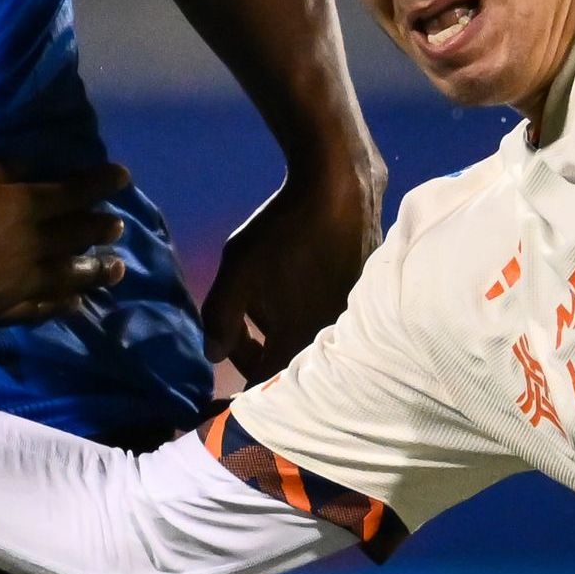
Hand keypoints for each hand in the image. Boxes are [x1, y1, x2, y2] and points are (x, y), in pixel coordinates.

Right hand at [0, 152, 130, 327]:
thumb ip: (0, 167)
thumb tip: (34, 167)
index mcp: (23, 205)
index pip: (74, 191)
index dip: (101, 182)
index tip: (122, 177)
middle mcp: (32, 246)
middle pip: (78, 235)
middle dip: (102, 227)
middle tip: (118, 225)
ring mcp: (21, 283)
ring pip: (71, 276)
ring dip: (97, 270)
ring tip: (118, 267)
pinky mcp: (4, 310)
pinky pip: (44, 309)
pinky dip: (65, 304)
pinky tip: (77, 303)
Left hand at [200, 168, 378, 379]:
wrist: (338, 188)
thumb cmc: (282, 232)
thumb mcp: (237, 272)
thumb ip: (219, 319)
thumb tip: (212, 355)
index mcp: (296, 342)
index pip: (264, 385)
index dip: (241, 379)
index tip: (226, 364)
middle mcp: (328, 340)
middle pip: (287, 365)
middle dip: (259, 353)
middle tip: (239, 328)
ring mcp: (349, 321)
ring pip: (308, 342)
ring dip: (283, 331)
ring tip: (268, 301)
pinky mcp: (362, 300)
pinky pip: (327, 320)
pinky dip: (307, 312)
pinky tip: (300, 285)